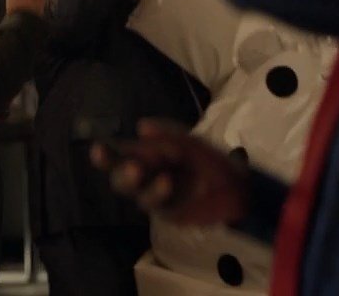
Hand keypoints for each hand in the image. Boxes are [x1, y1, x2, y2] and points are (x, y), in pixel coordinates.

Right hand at [91, 119, 247, 224]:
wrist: (241, 187)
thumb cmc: (211, 161)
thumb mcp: (190, 141)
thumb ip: (167, 133)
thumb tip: (140, 126)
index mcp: (146, 158)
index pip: (118, 157)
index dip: (105, 155)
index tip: (98, 148)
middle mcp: (147, 178)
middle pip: (120, 178)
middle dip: (121, 172)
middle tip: (134, 166)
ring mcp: (156, 197)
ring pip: (137, 193)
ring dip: (143, 185)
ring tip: (160, 176)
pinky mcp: (168, 212)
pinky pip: (158, 204)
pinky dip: (159, 192)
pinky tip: (167, 182)